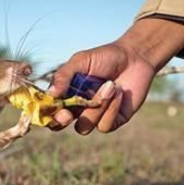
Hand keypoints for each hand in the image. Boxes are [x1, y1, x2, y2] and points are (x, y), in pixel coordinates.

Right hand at [48, 18, 183, 133]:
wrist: (135, 57)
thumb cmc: (105, 57)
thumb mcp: (81, 61)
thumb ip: (64, 76)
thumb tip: (50, 94)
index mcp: (65, 94)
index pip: (49, 109)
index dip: (48, 113)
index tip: (54, 107)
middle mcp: (77, 108)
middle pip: (59, 126)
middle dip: (61, 121)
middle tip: (67, 114)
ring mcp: (94, 116)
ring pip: (83, 127)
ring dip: (95, 108)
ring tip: (110, 85)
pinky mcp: (113, 121)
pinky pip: (104, 126)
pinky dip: (111, 109)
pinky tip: (119, 92)